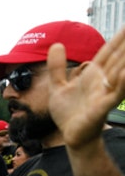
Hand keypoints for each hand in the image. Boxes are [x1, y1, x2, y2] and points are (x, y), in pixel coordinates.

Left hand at [47, 29, 124, 149]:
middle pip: (118, 58)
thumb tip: (56, 44)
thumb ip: (57, 67)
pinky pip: (114, 95)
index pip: (109, 52)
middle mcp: (102, 81)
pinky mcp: (101, 107)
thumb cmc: (68, 114)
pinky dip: (120, 84)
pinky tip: (124, 73)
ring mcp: (104, 93)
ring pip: (119, 73)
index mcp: (93, 74)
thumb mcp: (58, 86)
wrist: (70, 136)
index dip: (119, 38)